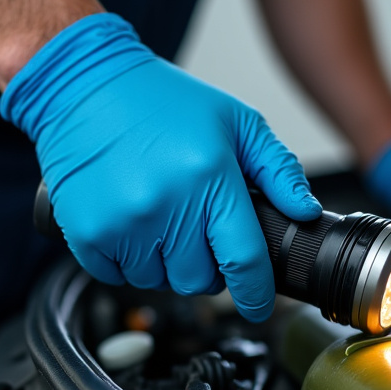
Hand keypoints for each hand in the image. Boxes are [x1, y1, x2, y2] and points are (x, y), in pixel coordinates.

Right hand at [1, 13, 320, 321]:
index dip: (255, 294)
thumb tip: (305, 211)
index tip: (257, 305)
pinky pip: (118, 277)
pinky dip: (128, 261)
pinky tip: (130, 223)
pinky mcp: (88, 233)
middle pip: (199, 280)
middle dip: (206, 265)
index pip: (243, 261)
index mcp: (209, 178)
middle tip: (196, 229)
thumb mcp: (236, 122)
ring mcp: (123, 224)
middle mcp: (165, 206)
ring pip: (159, 281)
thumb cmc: (163, 101)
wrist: (84, 84)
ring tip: (160, 218)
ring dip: (165, 262)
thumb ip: (278, 169)